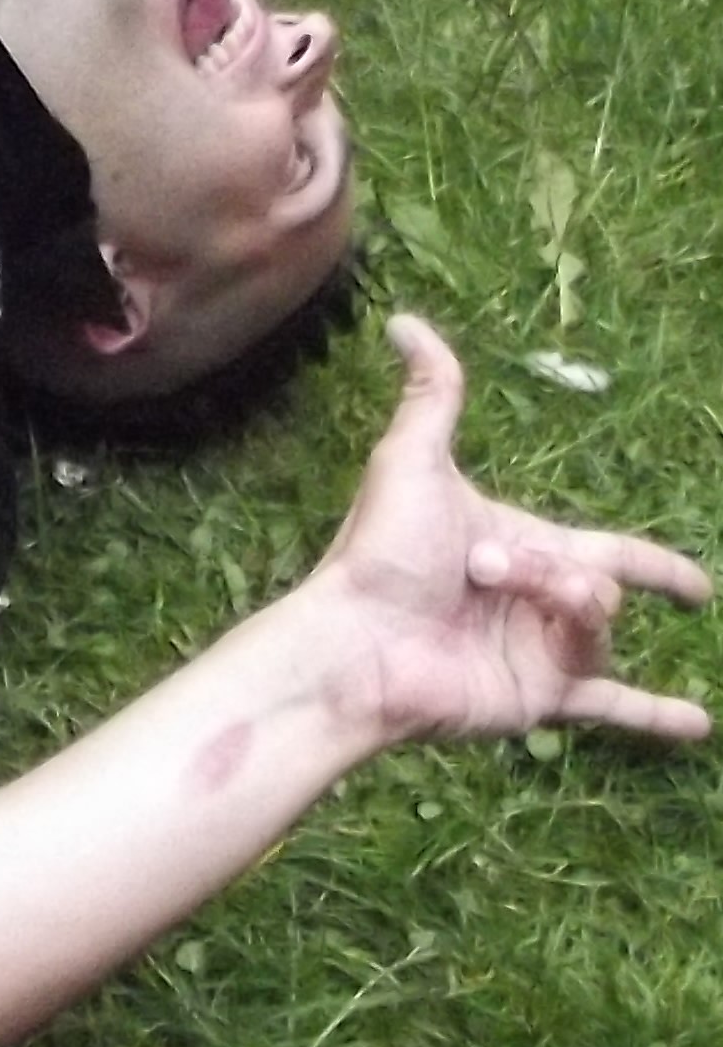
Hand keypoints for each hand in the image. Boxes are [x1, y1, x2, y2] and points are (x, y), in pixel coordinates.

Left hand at [309, 317, 709, 746]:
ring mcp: (540, 653)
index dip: (654, 566)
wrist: (358, 640)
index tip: (696, 587)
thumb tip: (406, 320)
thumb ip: (432, 396)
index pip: (609, 552)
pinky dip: (652, 716)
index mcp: (520, 547)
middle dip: (559, 571)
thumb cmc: (380, 551)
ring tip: (505, 597)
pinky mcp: (538, 697)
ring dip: (562, 605)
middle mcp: (537, 602)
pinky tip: (698, 726)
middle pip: (600, 583)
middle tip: (488, 571)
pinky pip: (611, 706)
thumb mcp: (412, 461)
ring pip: (598, 626)